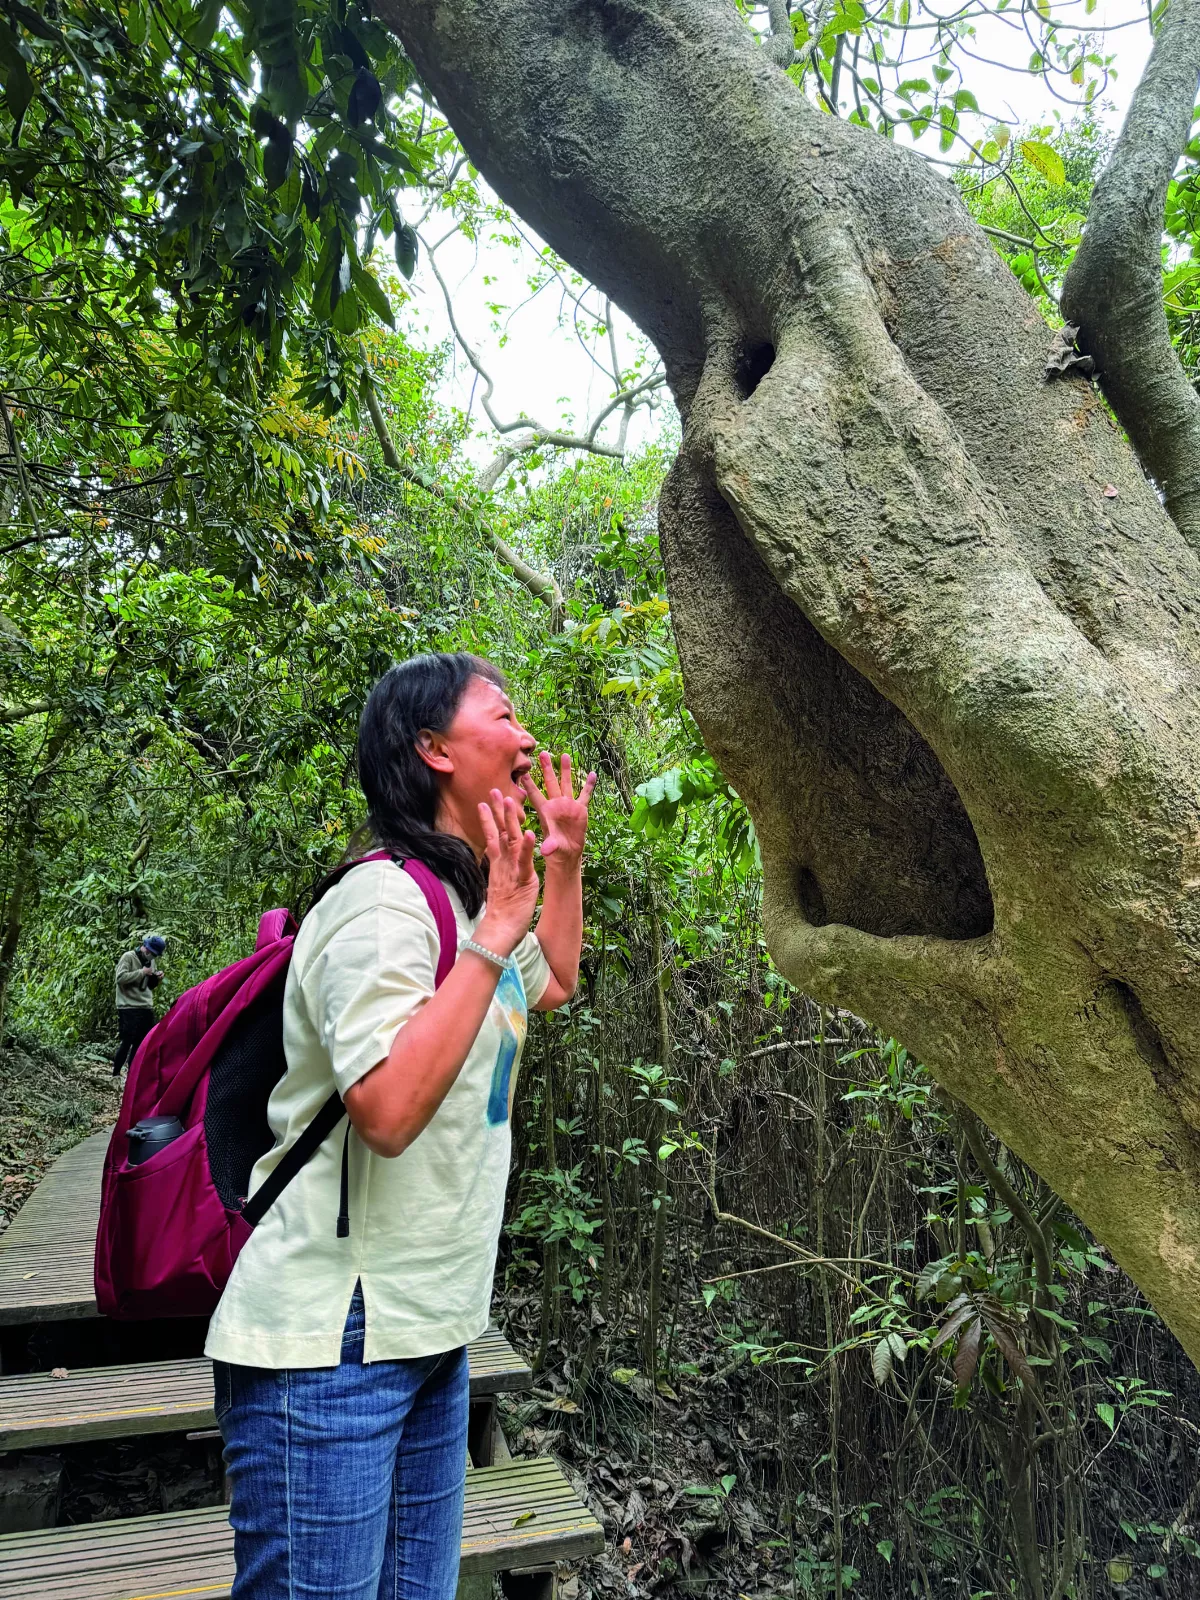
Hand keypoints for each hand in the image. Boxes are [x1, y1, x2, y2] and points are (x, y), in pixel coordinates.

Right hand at [474, 790, 539, 956]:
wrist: (498, 932)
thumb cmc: (502, 914)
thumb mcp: (502, 889)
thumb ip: (502, 875)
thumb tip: (499, 867)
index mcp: (499, 866)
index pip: (493, 837)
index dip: (489, 820)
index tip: (483, 803)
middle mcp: (503, 865)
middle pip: (499, 832)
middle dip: (497, 810)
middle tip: (494, 790)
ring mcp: (512, 871)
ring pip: (511, 841)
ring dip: (511, 820)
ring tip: (510, 800)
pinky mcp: (523, 880)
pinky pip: (525, 861)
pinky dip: (529, 847)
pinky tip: (531, 832)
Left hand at [520, 752, 596, 863]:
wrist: (568, 851)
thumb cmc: (555, 849)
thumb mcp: (552, 847)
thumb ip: (549, 845)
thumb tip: (546, 851)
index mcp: (545, 811)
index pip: (535, 795)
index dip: (529, 784)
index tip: (523, 772)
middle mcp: (556, 804)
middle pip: (550, 783)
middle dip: (547, 769)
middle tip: (542, 753)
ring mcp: (568, 805)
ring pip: (567, 784)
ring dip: (566, 770)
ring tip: (565, 755)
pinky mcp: (580, 809)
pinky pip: (585, 794)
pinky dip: (589, 785)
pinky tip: (592, 774)